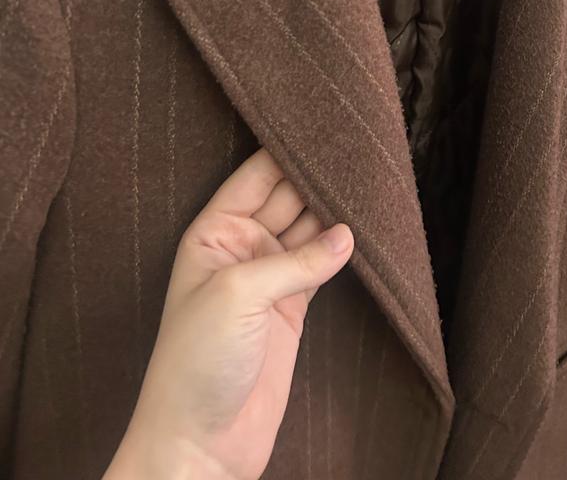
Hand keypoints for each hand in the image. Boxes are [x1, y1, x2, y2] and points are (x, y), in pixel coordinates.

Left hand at [102, 147, 353, 479]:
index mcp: (212, 232)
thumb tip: (347, 234)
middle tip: (355, 149)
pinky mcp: (292, 308)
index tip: (321, 127)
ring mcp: (269, 278)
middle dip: (316, 176)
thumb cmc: (196, 361)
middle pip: (286, 198)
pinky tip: (363, 230)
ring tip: (368, 182)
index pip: (255, 177)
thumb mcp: (238, 294)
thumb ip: (296, 260)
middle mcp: (240, 248)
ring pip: (308, 230)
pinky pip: (322, 265)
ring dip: (334, 210)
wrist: (202, 440)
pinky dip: (342, 250)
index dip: (285, 152)